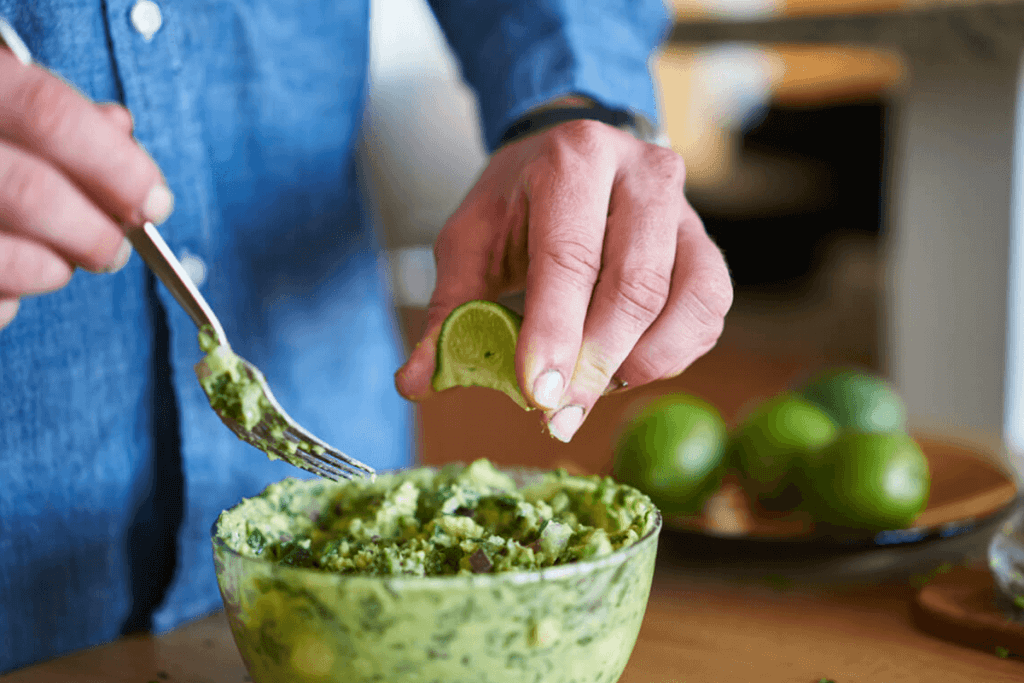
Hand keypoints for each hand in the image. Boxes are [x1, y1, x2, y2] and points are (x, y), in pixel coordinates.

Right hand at [0, 49, 172, 328]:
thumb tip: (121, 129)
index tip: (156, 204)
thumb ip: (57, 116)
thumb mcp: (4, 98)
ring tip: (61, 264)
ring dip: (53, 269)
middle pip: (30, 193)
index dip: (117, 167)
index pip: (50, 116)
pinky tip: (12, 279)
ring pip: (6, 257)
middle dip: (93, 233)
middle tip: (114, 251)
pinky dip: (10, 298)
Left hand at [395, 119, 732, 441]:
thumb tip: (418, 382)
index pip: (569, 256)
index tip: (537, 393)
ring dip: (637, 363)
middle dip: (595, 360)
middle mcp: (644, 173)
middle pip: (635, 284)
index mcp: (575, 158)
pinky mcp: (709, 246)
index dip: (555, 331)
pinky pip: (707, 313)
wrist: (576, 160)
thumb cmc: (519, 203)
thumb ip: (450, 309)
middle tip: (558, 413)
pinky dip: (669, 355)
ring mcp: (687, 209)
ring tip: (586, 390)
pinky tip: (623, 367)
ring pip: (685, 301)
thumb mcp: (471, 241)